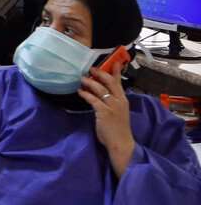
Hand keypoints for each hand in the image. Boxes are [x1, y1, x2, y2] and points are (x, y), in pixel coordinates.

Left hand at [78, 63, 135, 177]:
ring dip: (90, 82)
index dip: (116, 71)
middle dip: (100, 73)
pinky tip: (80, 91)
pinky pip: (93, 100)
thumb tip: (101, 94)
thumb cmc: (118, 129)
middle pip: (110, 82)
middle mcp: (119, 101)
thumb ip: (112, 102)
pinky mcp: (104, 112)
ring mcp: (112, 106)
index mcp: (123, 100)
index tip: (114, 62)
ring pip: (100, 89)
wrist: (121, 143)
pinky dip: (86, 94)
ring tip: (82, 78)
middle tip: (91, 68)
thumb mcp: (118, 112)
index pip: (120, 82)